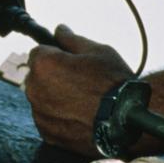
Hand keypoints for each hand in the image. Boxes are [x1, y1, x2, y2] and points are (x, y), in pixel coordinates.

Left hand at [25, 25, 133, 154]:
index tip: (73, 63)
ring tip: (83, 101)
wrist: (129, 119)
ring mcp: (39, 112)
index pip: (39, 53)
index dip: (56, 55)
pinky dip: (59, 117)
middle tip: (81, 82)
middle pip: (37, 76)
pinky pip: (48, 119)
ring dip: (55, 97)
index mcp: (42, 64)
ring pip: (42, 98)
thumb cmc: (115, 82)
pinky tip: (80, 116)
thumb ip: (72, 39)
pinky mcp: (46, 132)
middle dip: (53, 76)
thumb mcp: (98, 51)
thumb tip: (59, 29)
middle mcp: (34, 88)